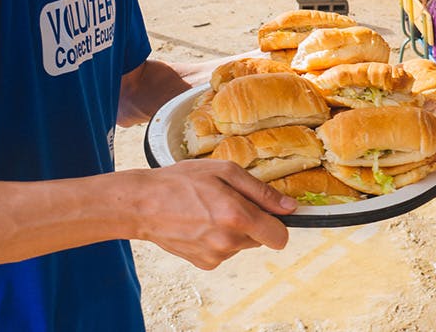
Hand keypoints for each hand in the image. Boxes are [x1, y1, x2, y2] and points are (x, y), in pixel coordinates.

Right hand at [122, 159, 295, 269]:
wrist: (144, 204)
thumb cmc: (182, 181)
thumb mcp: (225, 172)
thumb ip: (262, 192)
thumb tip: (290, 208)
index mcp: (237, 216)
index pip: (280, 237)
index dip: (278, 223)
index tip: (270, 212)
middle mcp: (229, 241)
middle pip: (261, 238)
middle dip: (252, 221)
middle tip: (227, 201)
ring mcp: (216, 256)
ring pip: (242, 244)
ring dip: (233, 229)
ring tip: (209, 210)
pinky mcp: (205, 264)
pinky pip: (225, 251)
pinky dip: (218, 239)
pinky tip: (200, 223)